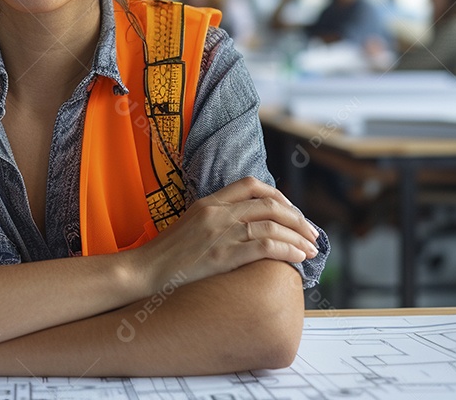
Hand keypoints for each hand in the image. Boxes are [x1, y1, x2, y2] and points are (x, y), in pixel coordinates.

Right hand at [134, 177, 318, 293]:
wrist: (143, 270)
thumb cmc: (165, 255)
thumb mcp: (189, 226)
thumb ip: (214, 220)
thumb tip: (242, 227)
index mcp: (208, 202)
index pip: (251, 185)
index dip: (278, 195)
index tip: (292, 211)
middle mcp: (217, 213)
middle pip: (269, 204)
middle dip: (297, 218)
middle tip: (312, 234)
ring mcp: (219, 232)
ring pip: (271, 224)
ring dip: (298, 237)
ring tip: (311, 250)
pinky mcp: (221, 255)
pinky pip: (264, 246)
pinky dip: (287, 250)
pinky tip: (298, 258)